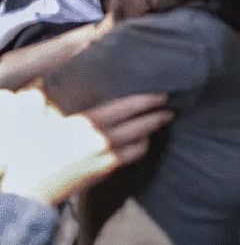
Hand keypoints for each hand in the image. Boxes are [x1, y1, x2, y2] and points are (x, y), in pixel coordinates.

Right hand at [0, 89, 172, 204]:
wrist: (29, 189)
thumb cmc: (30, 151)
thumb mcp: (31, 120)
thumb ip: (38, 100)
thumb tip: (36, 89)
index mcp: (88, 124)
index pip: (126, 107)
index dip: (147, 100)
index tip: (162, 94)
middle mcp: (102, 141)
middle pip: (140, 126)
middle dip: (157, 117)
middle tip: (170, 109)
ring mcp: (105, 159)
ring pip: (139, 144)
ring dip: (150, 133)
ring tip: (158, 124)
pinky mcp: (103, 173)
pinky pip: (129, 159)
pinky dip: (139, 148)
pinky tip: (140, 143)